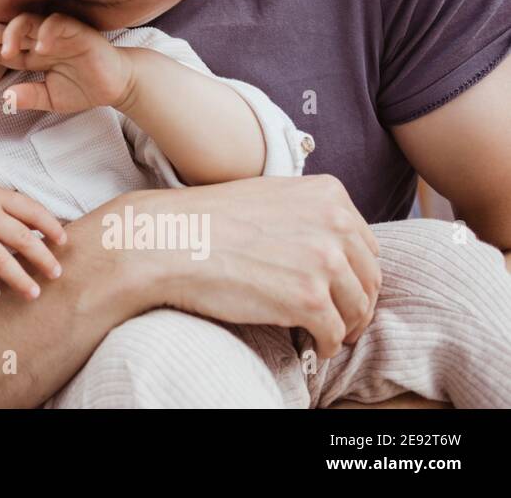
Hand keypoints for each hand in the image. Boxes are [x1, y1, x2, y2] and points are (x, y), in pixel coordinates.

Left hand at [0, 12, 134, 113]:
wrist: (117, 85)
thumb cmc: (84, 88)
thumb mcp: (51, 98)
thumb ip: (29, 97)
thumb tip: (6, 100)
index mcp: (33, 55)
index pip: (4, 48)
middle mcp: (41, 41)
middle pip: (9, 31)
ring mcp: (58, 34)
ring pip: (30, 22)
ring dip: (15, 33)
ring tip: (6, 50)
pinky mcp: (77, 31)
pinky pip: (58, 24)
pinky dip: (49, 33)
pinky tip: (42, 48)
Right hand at [120, 175, 382, 358]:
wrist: (170, 239)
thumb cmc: (209, 219)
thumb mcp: (270, 196)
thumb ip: (308, 213)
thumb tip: (330, 245)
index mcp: (328, 195)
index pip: (366, 244)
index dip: (356, 272)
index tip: (344, 288)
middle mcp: (335, 224)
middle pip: (369, 278)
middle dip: (357, 302)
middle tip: (342, 319)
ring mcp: (324, 262)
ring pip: (357, 309)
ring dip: (345, 326)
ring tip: (327, 334)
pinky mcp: (308, 299)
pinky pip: (333, 333)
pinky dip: (325, 345)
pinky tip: (311, 345)